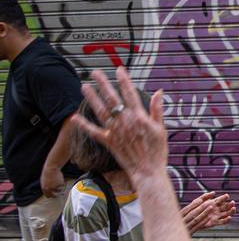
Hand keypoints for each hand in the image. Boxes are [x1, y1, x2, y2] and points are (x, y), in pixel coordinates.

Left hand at [40, 164, 64, 197]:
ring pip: (60, 190)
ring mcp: (55, 187)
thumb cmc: (47, 174)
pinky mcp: (60, 184)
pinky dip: (63, 182)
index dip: (51, 195)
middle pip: (54, 195)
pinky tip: (60, 178)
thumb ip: (46, 187)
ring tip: (58, 181)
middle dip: (57, 195)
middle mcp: (50, 189)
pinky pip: (63, 185)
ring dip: (60, 187)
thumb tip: (49, 191)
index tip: (54, 194)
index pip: (48, 196)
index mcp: (44, 188)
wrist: (51, 169)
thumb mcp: (43, 182)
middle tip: (60, 193)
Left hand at [72, 68, 167, 185]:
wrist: (148, 170)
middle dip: (103, 84)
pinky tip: (75, 117)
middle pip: (112, 98)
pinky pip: (94, 131)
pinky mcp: (108, 141)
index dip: (124, 80)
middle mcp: (125, 121)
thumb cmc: (157, 151)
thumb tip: (159, 93)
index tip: (119, 70)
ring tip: (85, 87)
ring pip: (101, 111)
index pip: (130, 94)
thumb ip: (158, 110)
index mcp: (139, 117)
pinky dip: (84, 125)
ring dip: (92, 98)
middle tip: (95, 73)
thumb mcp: (161, 129)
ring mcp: (115, 131)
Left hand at [180, 192, 235, 233]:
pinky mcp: (215, 223)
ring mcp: (216, 216)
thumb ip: (205, 196)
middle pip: (226, 206)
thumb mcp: (197, 201)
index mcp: (213, 203)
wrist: (190, 220)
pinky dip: (227, 220)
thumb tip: (214, 192)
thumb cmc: (193, 210)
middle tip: (232, 202)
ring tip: (233, 208)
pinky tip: (229, 217)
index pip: (221, 199)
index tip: (227, 196)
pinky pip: (223, 222)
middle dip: (230, 204)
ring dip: (231, 211)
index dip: (224, 198)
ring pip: (227, 213)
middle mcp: (216, 209)